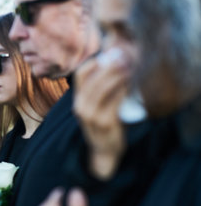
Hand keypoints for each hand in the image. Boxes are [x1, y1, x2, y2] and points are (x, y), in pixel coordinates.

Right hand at [73, 54, 127, 178]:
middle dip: (109, 66)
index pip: (80, 75)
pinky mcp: (105, 122)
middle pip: (93, 80)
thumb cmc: (103, 125)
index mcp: (77, 101)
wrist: (103, 150)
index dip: (94, 63)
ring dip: (117, 75)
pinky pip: (113, 101)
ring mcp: (92, 116)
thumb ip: (98, 90)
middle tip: (124, 57)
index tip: (109, 55)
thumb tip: (113, 64)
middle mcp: (81, 107)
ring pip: (102, 89)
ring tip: (129, 67)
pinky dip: (122, 89)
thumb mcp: (95, 107)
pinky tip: (129, 83)